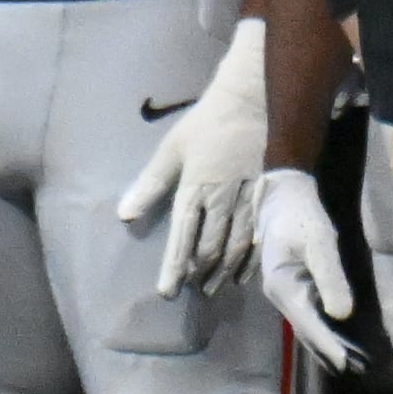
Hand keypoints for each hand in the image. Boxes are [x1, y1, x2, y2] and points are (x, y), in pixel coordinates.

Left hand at [117, 15, 270, 292]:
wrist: (253, 102)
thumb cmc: (208, 124)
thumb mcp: (172, 149)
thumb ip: (150, 184)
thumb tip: (124, 214)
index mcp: (194, 189)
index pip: (180, 237)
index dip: (173, 267)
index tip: (167, 291)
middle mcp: (221, 200)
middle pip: (209, 247)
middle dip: (199, 273)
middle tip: (193, 292)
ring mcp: (247, 200)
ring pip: (235, 246)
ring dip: (223, 271)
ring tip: (214, 288)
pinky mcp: (267, 198)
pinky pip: (259, 236)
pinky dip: (250, 259)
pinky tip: (245, 273)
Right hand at [253, 167, 364, 372]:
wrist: (283, 198)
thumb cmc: (302, 215)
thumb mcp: (319, 240)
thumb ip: (330, 276)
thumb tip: (341, 313)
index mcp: (283, 286)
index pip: (309, 324)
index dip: (329, 346)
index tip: (347, 366)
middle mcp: (282, 296)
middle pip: (308, 333)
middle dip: (332, 354)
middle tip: (359, 373)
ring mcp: (287, 295)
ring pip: (310, 328)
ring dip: (330, 347)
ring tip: (357, 365)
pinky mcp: (295, 290)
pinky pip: (312, 318)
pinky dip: (328, 333)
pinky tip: (344, 342)